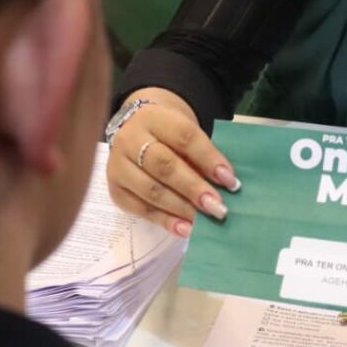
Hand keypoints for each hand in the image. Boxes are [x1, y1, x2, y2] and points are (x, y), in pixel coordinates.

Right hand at [104, 88, 240, 236]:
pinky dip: (165, 220)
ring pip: (151, 190)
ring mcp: (117, 165)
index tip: (231, 181)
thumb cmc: (169, 135)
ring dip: (181, 208)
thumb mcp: (185, 132)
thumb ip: (202, 156)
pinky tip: (185, 229)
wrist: (136, 131)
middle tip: (218, 206)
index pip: (184, 136)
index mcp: (153, 118)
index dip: (209, 159)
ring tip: (204, 221)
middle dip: (194, 188)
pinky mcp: (114, 189)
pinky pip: (140, 209)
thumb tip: (225, 185)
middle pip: (164, 165)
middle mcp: (130, 139)